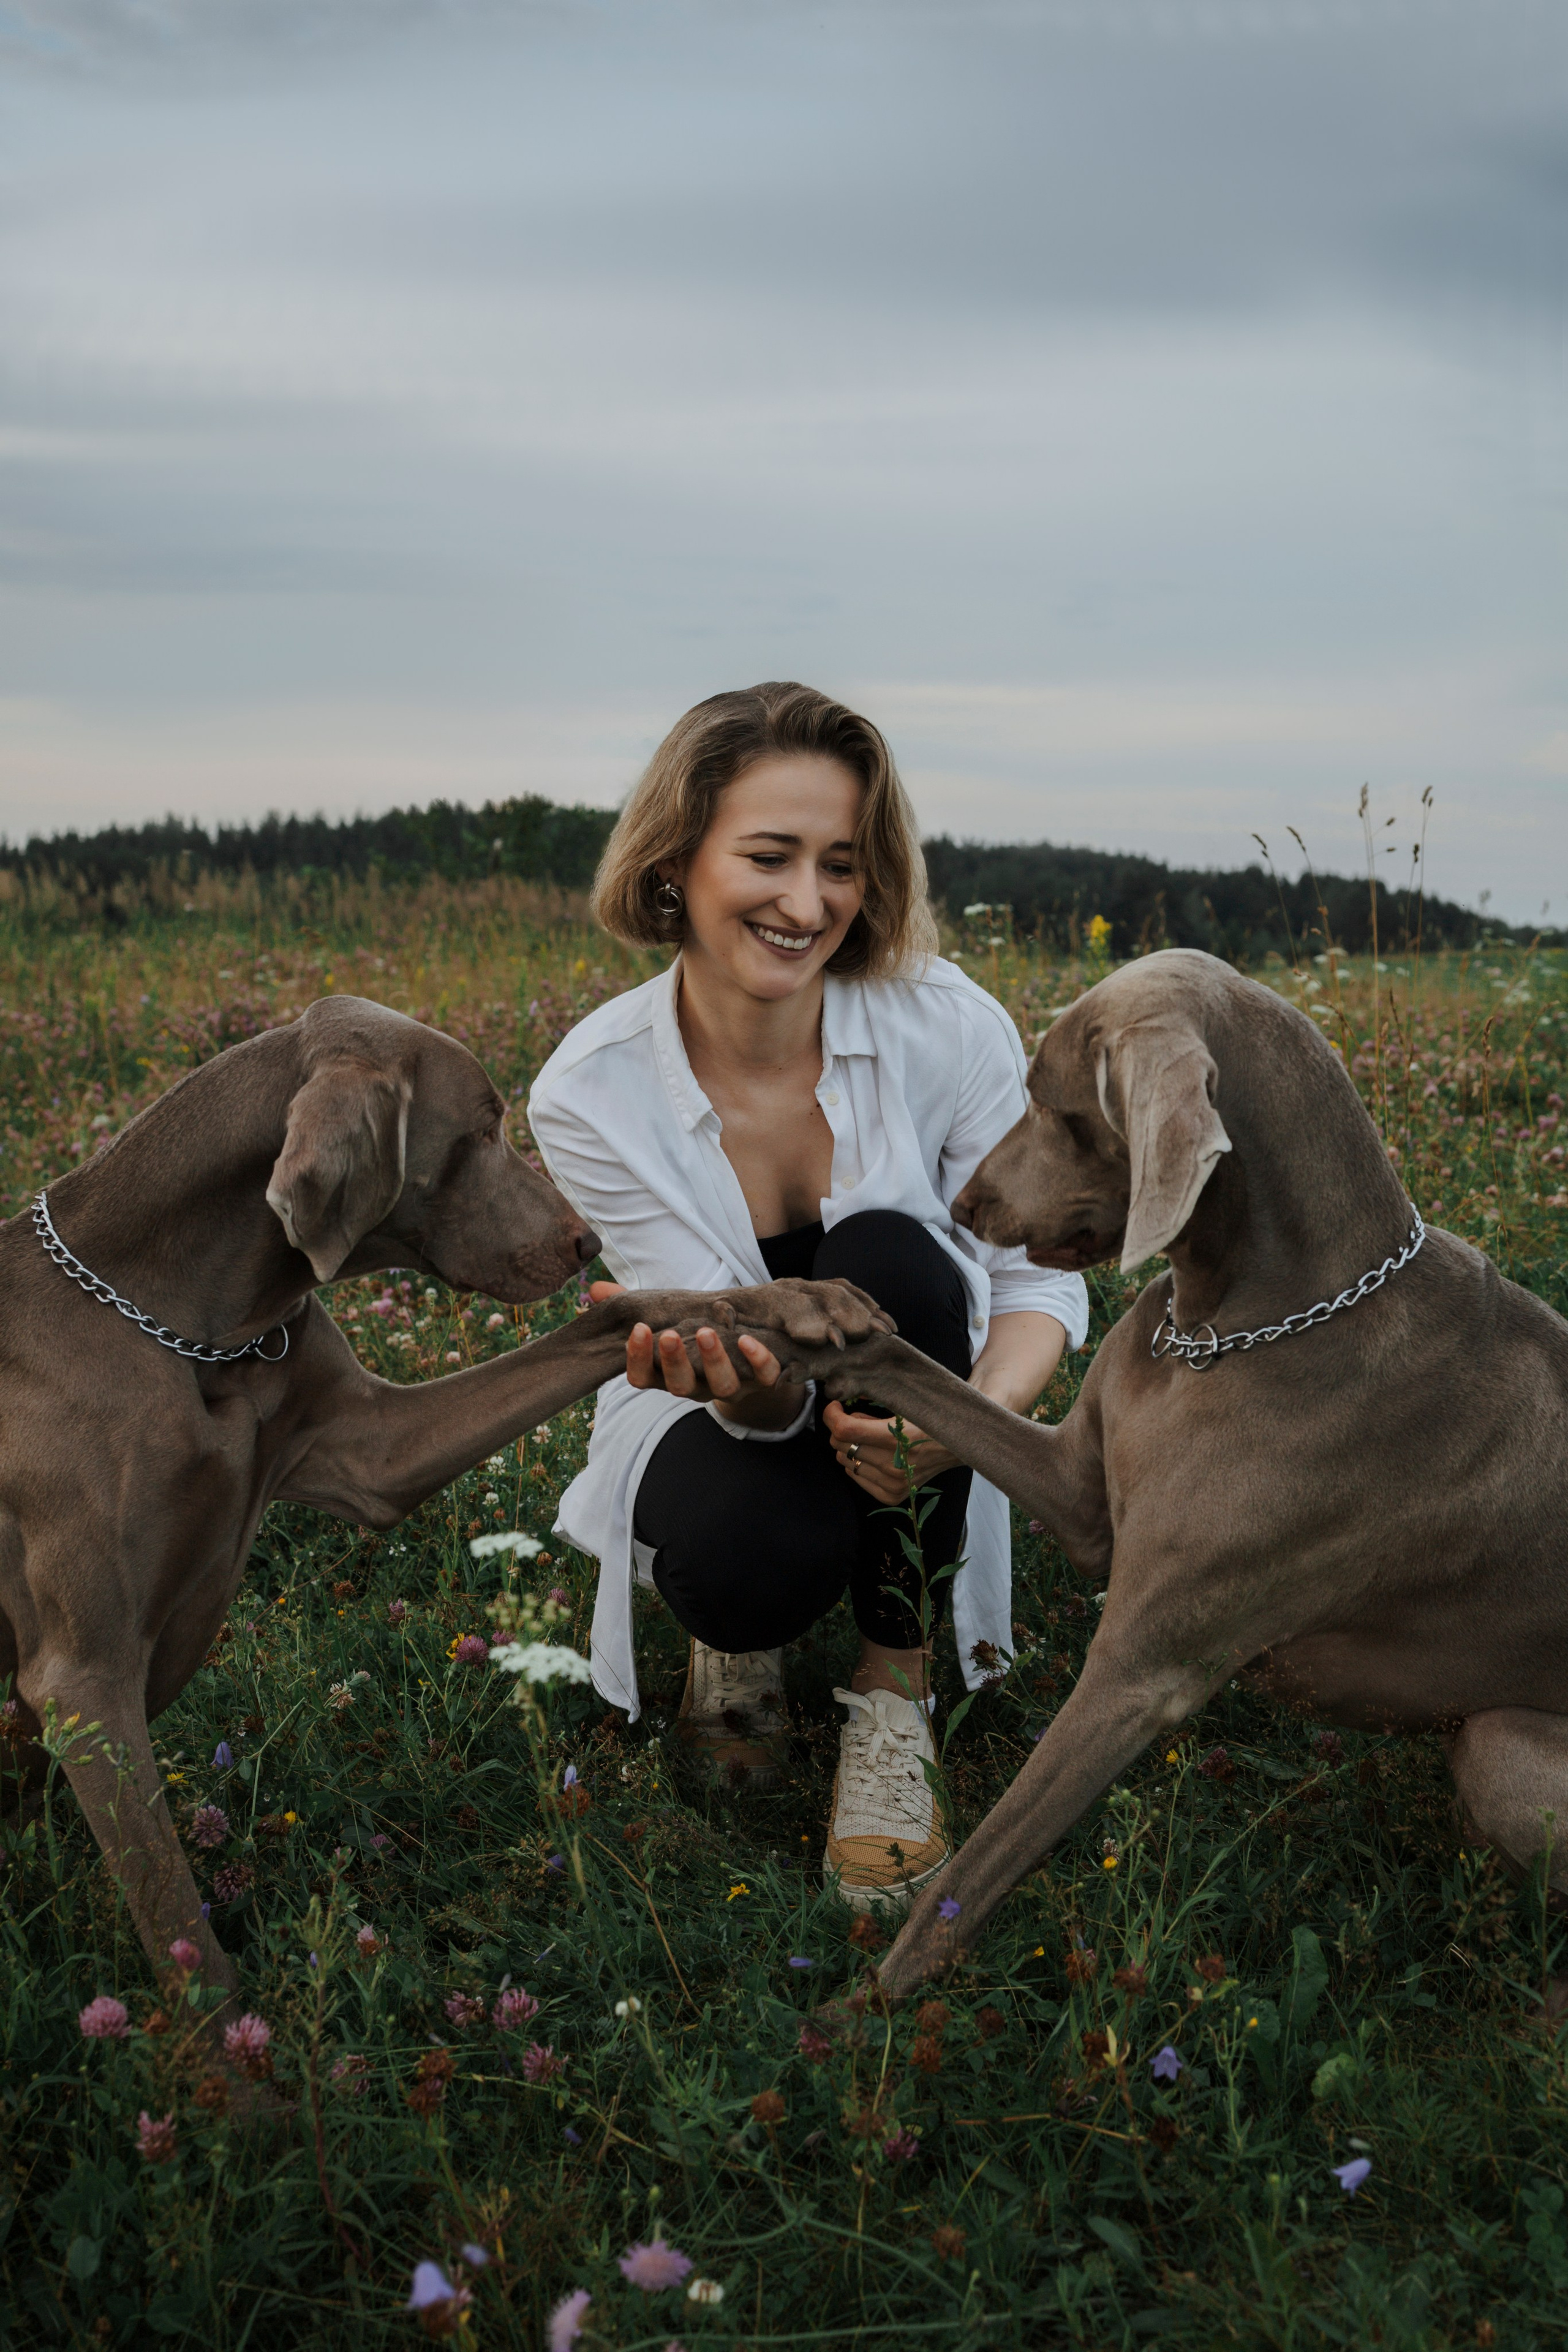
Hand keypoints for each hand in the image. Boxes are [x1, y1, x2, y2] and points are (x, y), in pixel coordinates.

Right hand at [588, 1280, 788, 1410]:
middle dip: (673, 1361)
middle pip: (679, 1386)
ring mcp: (731, 1385)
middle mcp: (697, 1386)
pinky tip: (749, 1340)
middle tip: (668, 1335)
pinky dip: (758, 1360)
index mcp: (668, 1375)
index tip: (637, 1330)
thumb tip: (597, 1289)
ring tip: (706, 1332)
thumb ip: (633, 1307)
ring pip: (721, 1385)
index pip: (643, 1377)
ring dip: (713, 1360)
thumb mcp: (666, 1321)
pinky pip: (764, 1377)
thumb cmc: (694, 1338)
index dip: (638, 1359)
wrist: (748, 1366)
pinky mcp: (763, 1380)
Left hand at [823, 1397, 957, 1504]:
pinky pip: (855, 1476)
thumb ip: (871, 1399)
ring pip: (844, 1461)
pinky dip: (858, 1462)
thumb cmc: (929, 1419)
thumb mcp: (903, 1403)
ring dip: (849, 1446)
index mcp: (895, 1439)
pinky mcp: (892, 1495)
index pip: (844, 1430)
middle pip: (840, 1445)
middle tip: (857, 1419)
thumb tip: (843, 1397)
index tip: (836, 1406)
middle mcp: (892, 1466)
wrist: (957, 1444)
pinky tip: (874, 1454)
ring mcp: (892, 1484)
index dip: (832, 1415)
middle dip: (841, 1428)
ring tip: (870, 1437)